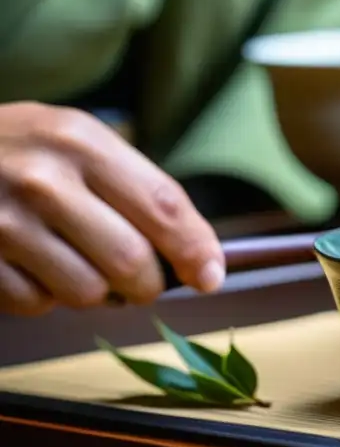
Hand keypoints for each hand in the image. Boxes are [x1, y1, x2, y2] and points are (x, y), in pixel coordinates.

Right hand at [0, 102, 224, 315]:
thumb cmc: (19, 149)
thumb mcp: (76, 141)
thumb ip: (135, 188)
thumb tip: (195, 254)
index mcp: (81, 143)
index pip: (163, 207)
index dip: (196, 250)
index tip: (210, 277)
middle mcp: (43, 180)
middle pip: (131, 263)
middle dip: (147, 284)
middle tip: (141, 280)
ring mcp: (3, 222)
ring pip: (88, 293)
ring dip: (96, 292)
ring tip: (76, 261)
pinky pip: (38, 304)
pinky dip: (46, 296)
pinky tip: (33, 265)